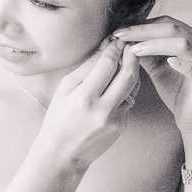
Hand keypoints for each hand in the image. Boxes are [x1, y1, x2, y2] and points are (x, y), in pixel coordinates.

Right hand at [35, 37, 139, 170]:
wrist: (63, 153)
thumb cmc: (59, 118)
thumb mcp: (65, 89)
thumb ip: (86, 67)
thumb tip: (104, 46)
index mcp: (84, 97)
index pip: (107, 64)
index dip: (115, 48)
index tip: (117, 38)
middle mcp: (103, 109)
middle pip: (128, 74)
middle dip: (131, 55)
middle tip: (130, 44)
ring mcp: (115, 119)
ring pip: (132, 86)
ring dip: (132, 70)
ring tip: (127, 59)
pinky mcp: (122, 126)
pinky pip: (129, 100)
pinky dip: (126, 88)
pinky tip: (120, 82)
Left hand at [112, 15, 191, 133]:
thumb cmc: (176, 91)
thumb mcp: (157, 67)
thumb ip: (145, 52)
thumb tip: (124, 38)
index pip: (166, 23)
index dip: (142, 25)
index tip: (119, 30)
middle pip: (172, 29)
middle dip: (144, 31)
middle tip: (121, 35)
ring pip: (182, 45)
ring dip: (155, 44)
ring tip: (134, 49)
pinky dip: (181, 64)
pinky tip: (168, 61)